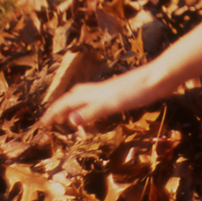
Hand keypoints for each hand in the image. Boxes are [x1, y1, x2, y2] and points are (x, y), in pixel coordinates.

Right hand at [38, 64, 166, 129]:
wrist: (160, 77)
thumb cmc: (136, 90)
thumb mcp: (112, 104)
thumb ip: (91, 112)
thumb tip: (69, 121)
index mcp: (92, 93)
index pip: (66, 103)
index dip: (53, 113)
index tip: (41, 123)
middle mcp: (98, 89)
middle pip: (73, 96)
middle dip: (61, 107)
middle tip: (53, 120)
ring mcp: (110, 90)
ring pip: (86, 97)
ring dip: (75, 106)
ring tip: (70, 116)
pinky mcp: (122, 92)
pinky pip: (98, 100)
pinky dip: (91, 107)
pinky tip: (99, 111)